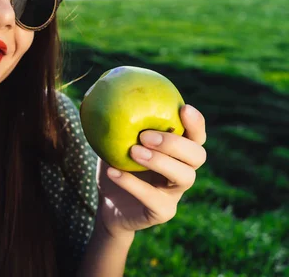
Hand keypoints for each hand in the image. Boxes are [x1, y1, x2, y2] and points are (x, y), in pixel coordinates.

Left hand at [95, 104, 207, 239]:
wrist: (109, 205)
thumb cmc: (116, 166)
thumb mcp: (114, 143)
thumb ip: (117, 122)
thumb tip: (103, 89)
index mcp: (177, 153)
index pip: (196, 136)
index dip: (196, 123)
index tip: (183, 108)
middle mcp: (182, 171)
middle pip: (197, 156)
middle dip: (175, 143)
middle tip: (145, 135)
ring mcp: (175, 194)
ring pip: (184, 177)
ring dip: (160, 161)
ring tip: (133, 151)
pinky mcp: (163, 212)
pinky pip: (154, 198)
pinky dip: (132, 183)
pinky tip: (113, 171)